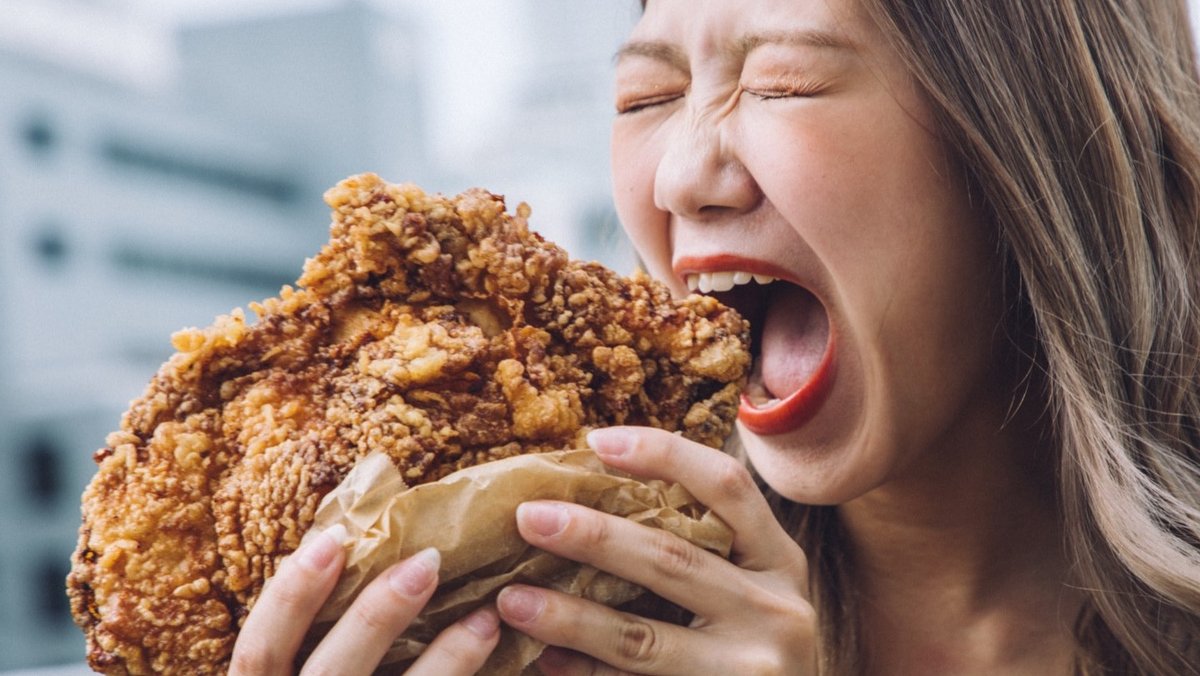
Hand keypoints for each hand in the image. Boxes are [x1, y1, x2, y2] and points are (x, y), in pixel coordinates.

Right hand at [230, 525, 500, 674]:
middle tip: (428, 562)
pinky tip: (501, 662)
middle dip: (377, 615)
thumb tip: (354, 551)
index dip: (291, 596)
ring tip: (486, 619)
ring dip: (445, 660)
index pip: (258, 653)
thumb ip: (318, 646)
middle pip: (330, 673)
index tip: (334, 539)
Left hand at [496, 426, 815, 674]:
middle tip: (528, 516)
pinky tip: (543, 659)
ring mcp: (749, 669)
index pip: (726, 485)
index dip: (663, 454)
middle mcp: (776, 610)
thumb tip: (593, 494)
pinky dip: (582, 671)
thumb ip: (699, 551)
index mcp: (779, 561)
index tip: (597, 440)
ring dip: (569, 615)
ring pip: (641, 636)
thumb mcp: (749, 594)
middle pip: (673, 557)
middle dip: (593, 534)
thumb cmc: (752, 652)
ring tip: (512, 599)